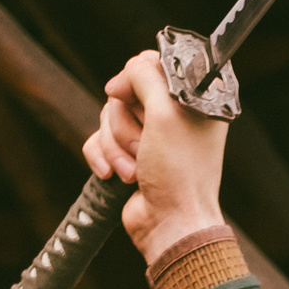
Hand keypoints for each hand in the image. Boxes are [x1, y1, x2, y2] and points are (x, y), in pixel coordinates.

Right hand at [89, 49, 231, 267]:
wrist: (170, 225)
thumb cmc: (179, 172)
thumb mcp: (165, 112)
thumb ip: (144, 76)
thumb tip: (120, 78)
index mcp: (191, 100)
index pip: (153, 63)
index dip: (136, 77)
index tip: (129, 94)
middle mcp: (171, 115)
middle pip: (125, 91)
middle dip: (126, 123)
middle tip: (144, 147)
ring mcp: (148, 137)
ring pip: (109, 117)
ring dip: (116, 146)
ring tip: (134, 171)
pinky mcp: (127, 156)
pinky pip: (97, 141)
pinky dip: (102, 158)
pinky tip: (114, 177)